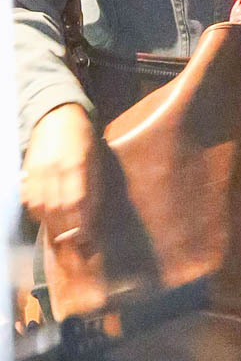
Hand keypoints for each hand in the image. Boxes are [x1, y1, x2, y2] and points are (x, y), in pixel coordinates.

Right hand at [20, 104, 100, 251]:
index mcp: (76, 164)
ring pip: (40, 208)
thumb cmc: (82, 138)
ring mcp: (37, 172)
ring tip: (61, 236)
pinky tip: (46, 217)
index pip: (76, 202)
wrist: (56, 115)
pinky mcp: (26, 173)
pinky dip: (37, 214)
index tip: (86, 239)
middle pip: (57, 209)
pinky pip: (29, 201)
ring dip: (51, 226)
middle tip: (74, 245)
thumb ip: (94, 188)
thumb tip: (92, 219)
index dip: (80, 224)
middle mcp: (54, 169)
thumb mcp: (95, 159)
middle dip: (66, 231)